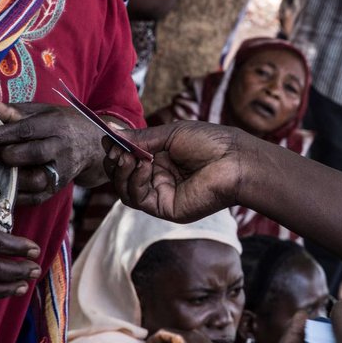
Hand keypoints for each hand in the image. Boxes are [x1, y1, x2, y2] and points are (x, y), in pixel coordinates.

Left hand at [0, 95, 105, 204]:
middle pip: (33, 154)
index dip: (1, 134)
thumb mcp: (42, 111)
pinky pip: (37, 197)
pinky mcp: (59, 187)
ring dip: (12, 177)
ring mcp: (63, 170)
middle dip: (7, 155)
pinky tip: (4, 188)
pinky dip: (18, 195)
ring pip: (36, 179)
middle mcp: (63, 147)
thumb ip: (12, 110)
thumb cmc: (61, 123)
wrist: (94, 144)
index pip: (27, 130)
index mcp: (58, 124)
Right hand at [104, 121, 244, 222]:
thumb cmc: (210, 143)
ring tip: (128, 157)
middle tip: (116, 151)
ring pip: (126, 190)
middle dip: (115, 163)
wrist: (234, 160)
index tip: (107, 140)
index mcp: (162, 158)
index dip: (116, 150)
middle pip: (122, 177)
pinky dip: (135, 181)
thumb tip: (111, 135)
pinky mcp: (165, 208)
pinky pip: (138, 199)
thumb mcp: (171, 134)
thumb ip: (141, 138)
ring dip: (121, 173)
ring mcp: (162, 194)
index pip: (128, 158)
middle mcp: (159, 177)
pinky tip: (144, 166)